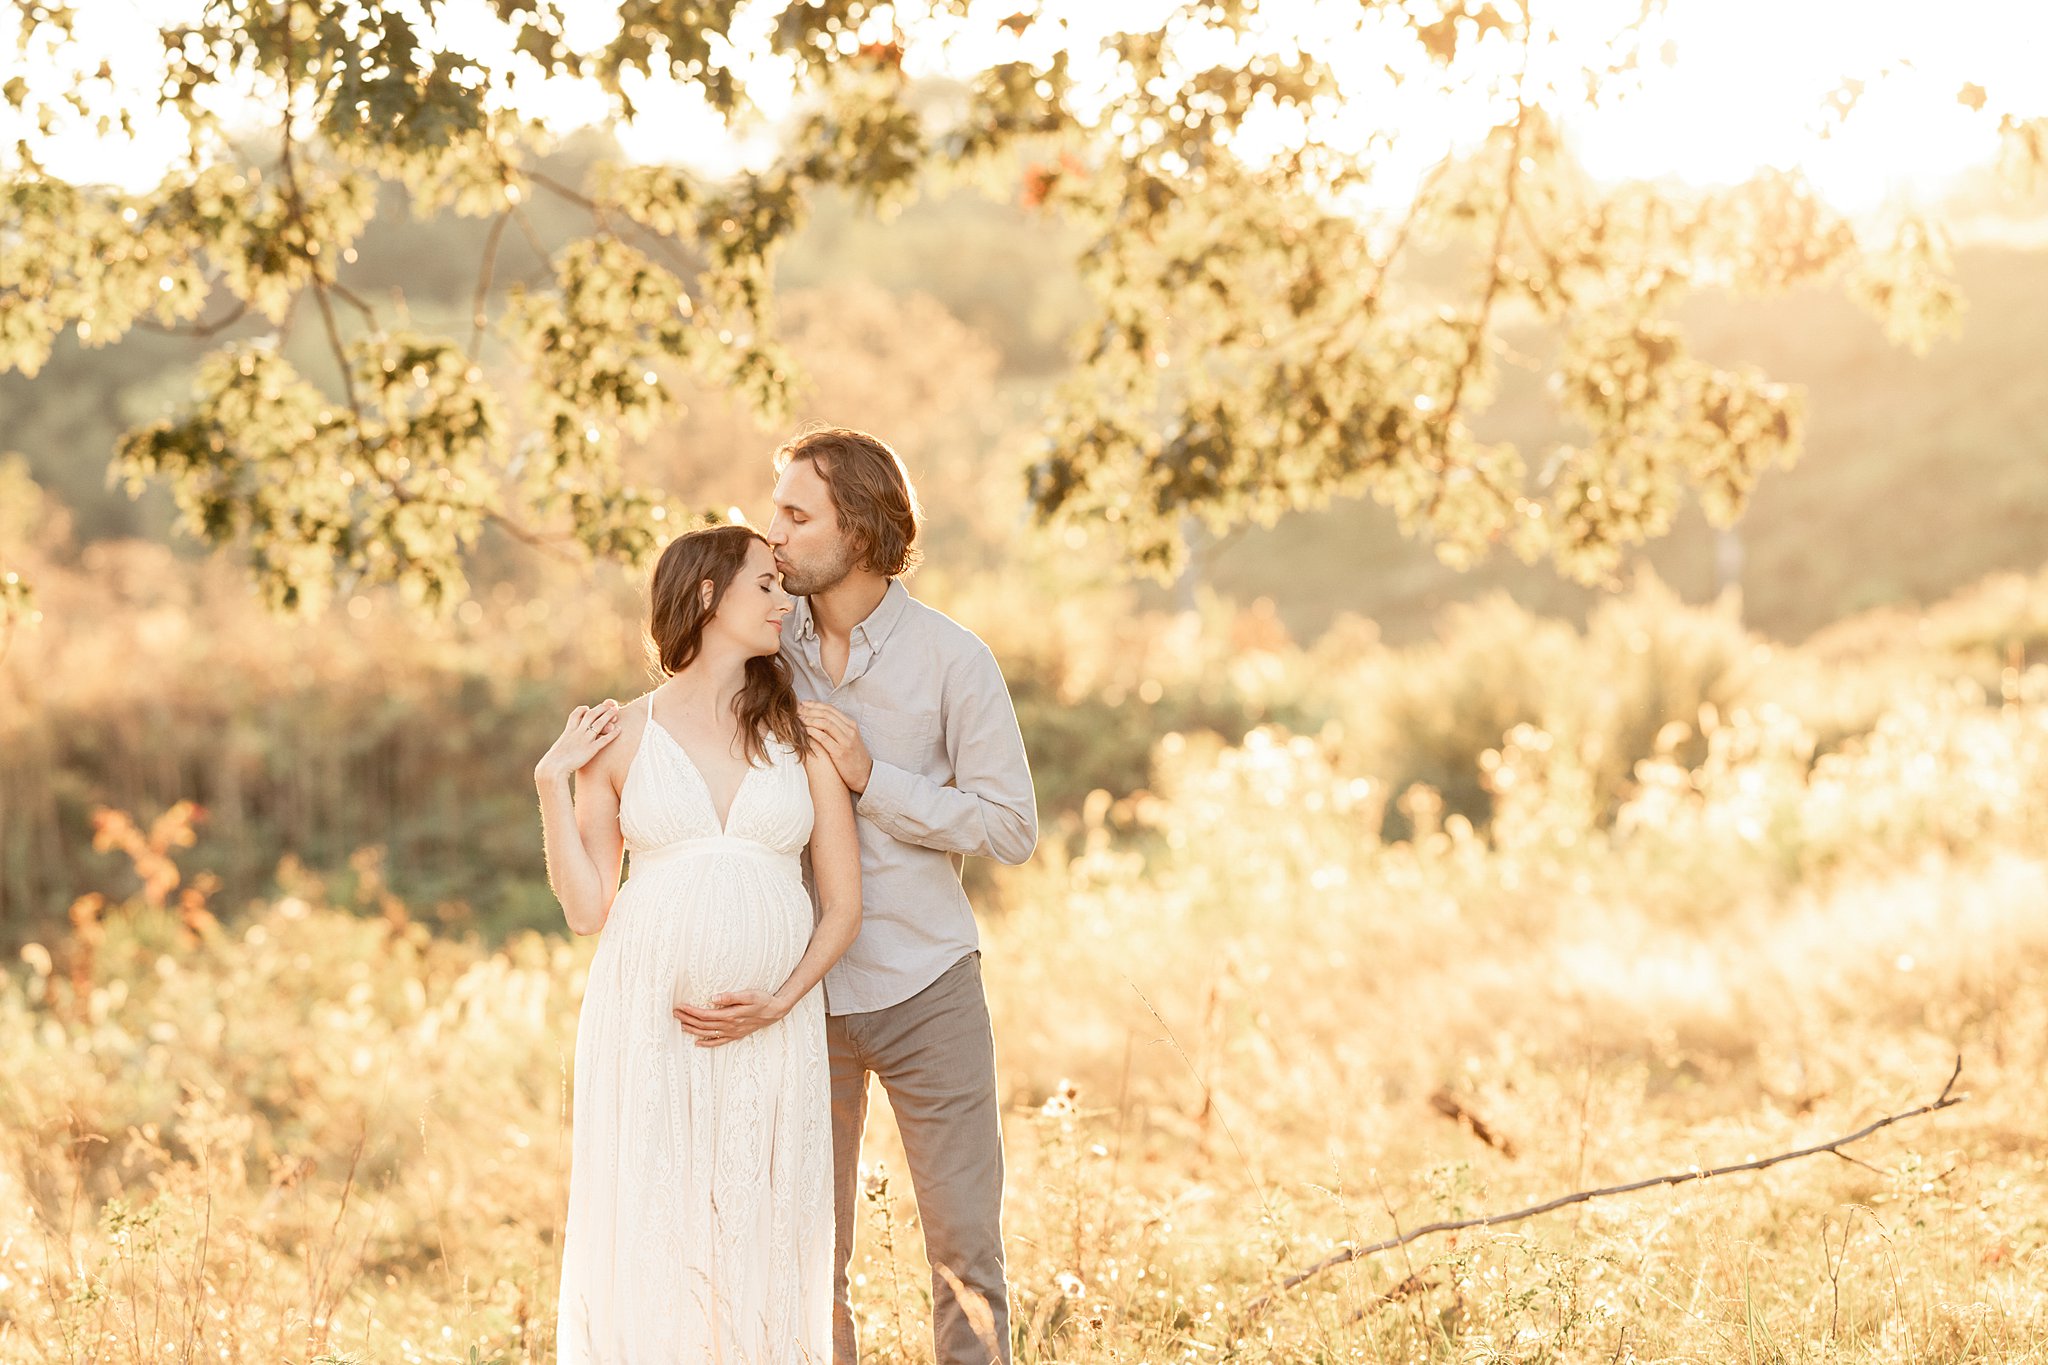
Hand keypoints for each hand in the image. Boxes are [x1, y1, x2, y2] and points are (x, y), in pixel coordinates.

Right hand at [535, 701, 620, 784]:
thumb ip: (561, 748)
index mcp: (568, 732)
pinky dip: (612, 734)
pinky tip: (619, 730)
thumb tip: (559, 752)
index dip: (582, 710)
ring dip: (608, 716)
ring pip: (598, 724)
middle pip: (590, 715)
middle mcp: (577, 733)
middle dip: (600, 709)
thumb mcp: (556, 750)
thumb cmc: (553, 763)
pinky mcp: (590, 750)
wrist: (553, 767)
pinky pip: (604, 739)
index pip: (575, 715)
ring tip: (616, 711)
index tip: (587, 708)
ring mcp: (584, 740)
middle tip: (609, 705)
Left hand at [673, 991, 788, 1046]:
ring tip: (681, 1025)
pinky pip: (719, 1042)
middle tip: (675, 1013)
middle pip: (703, 1025)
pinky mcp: (736, 1035)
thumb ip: (731, 997)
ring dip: (693, 1030)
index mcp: (730, 1015)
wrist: (776, 1011)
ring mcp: (732, 1032)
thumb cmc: (763, 1000)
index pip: (705, 1015)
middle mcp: (729, 1026)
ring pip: (708, 1034)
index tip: (681, 1006)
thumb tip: (713, 998)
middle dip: (688, 1019)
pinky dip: (707, 1043)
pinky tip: (697, 1043)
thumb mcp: (749, 994)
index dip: (691, 1011)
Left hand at [799, 702, 872, 792]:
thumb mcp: (849, 739)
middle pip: (827, 714)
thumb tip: (819, 720)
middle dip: (810, 710)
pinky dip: (813, 732)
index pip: (831, 709)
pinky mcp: (840, 752)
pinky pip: (824, 738)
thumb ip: (837, 728)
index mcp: (851, 725)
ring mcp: (846, 740)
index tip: (803, 704)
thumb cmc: (853, 757)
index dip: (815, 705)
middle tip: (797, 709)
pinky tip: (804, 730)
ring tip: (799, 719)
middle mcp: (849, 730)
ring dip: (810, 719)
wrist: (865, 774)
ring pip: (825, 723)